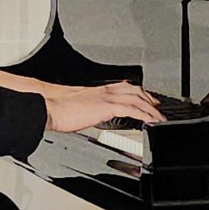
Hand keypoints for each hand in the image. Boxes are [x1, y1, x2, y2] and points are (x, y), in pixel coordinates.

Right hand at [44, 81, 165, 134]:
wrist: (49, 109)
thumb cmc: (58, 110)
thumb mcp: (78, 107)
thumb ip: (89, 109)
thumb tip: (92, 116)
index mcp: (98, 90)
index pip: (124, 87)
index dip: (138, 92)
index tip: (146, 99)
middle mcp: (105, 90)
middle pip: (135, 90)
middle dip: (149, 98)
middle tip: (157, 108)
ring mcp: (107, 97)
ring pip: (137, 99)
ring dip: (151, 109)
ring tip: (159, 118)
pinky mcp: (107, 106)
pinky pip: (132, 110)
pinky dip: (145, 115)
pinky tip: (151, 122)